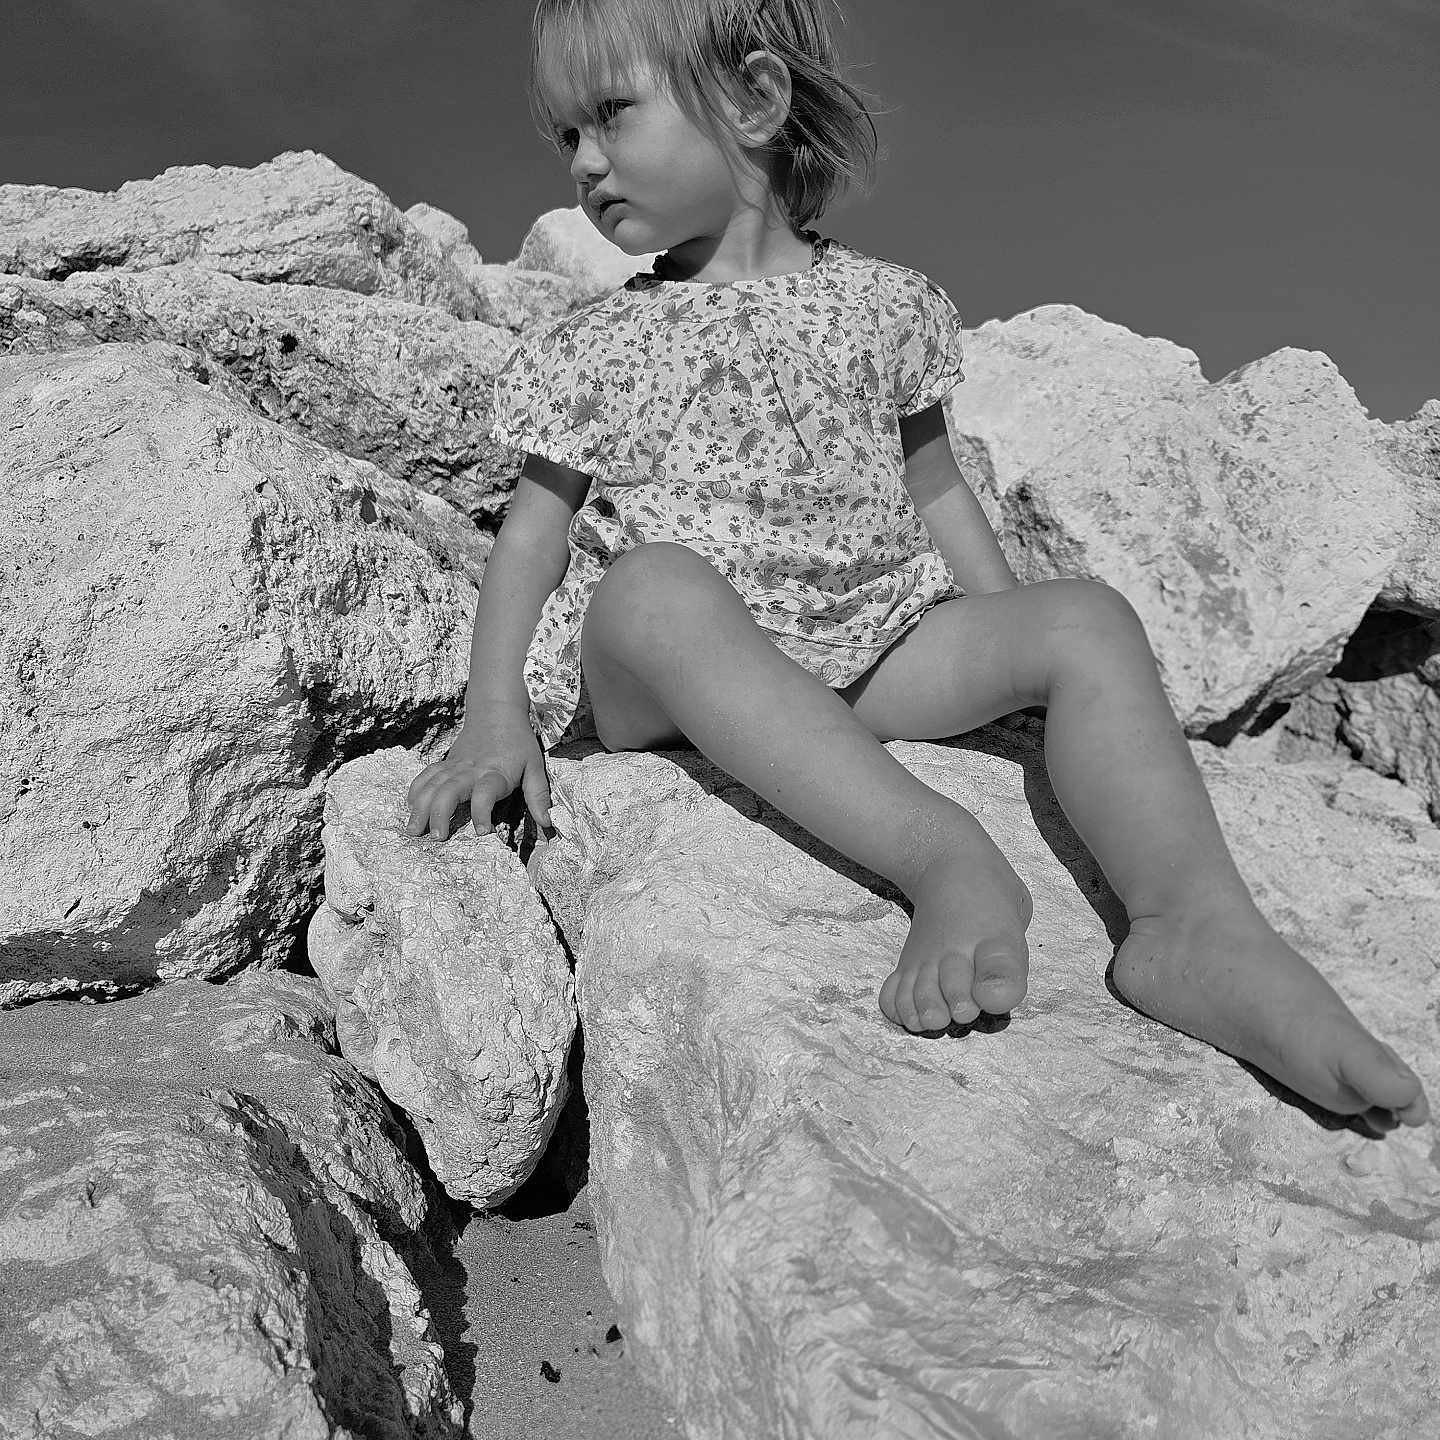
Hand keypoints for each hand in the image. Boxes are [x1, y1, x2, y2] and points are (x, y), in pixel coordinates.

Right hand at [404, 708, 552, 841]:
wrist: (496, 709)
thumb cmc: (518, 741)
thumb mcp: (535, 766)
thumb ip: (539, 795)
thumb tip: (548, 823)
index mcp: (496, 772)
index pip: (486, 792)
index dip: (482, 811)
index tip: (482, 831)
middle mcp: (472, 769)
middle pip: (449, 790)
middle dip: (440, 814)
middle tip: (437, 837)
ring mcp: (455, 765)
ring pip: (432, 785)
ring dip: (421, 807)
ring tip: (414, 830)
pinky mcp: (446, 762)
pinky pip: (426, 776)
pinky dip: (416, 790)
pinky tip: (410, 807)